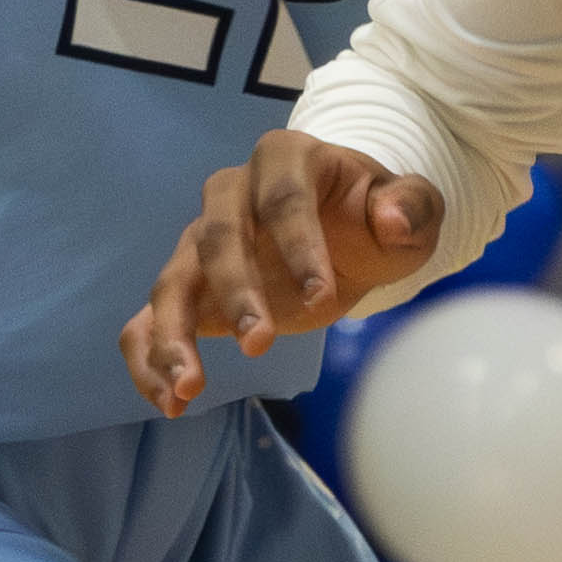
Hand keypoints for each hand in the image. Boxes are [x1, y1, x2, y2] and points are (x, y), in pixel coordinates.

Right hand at [126, 139, 445, 403]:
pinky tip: (169, 402)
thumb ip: (411, 207)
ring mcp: (200, 241)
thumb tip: (391, 221)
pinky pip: (149, 319)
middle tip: (259, 345)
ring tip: (189, 389)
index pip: (284, 200)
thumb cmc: (376, 216)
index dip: (299, 247)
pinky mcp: (189, 288)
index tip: (322, 299)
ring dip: (173, 335)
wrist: (347, 231)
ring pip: (172, 281)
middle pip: (217, 236)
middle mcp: (230, 194)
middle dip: (235, 291)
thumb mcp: (413, 209)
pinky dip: (148, 360)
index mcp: (286, 160)